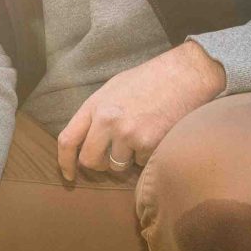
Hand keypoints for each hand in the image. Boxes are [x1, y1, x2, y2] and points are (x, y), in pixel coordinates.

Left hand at [55, 41, 225, 183]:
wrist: (186, 74)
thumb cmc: (150, 79)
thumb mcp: (114, 89)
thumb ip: (97, 113)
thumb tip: (85, 140)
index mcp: (95, 105)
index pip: (68, 140)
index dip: (64, 162)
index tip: (68, 176)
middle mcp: (107, 120)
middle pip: (90, 161)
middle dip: (101, 164)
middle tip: (114, 156)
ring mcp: (127, 133)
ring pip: (117, 166)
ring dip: (127, 159)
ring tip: (141, 135)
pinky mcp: (148, 143)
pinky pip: (141, 163)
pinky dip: (148, 155)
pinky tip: (156, 134)